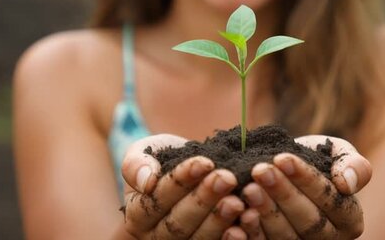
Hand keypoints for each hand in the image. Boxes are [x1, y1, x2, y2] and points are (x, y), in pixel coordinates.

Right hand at [121, 135, 245, 238]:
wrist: (187, 174)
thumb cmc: (162, 161)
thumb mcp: (143, 154)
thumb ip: (136, 165)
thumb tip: (146, 181)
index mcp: (138, 216)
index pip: (157, 199)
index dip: (181, 181)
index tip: (205, 162)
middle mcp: (156, 238)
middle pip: (179, 223)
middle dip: (204, 199)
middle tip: (227, 178)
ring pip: (199, 239)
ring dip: (220, 220)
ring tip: (239, 200)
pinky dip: (233, 238)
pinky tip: (248, 221)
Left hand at [239, 136, 371, 239]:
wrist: (285, 172)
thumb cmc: (315, 160)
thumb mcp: (337, 153)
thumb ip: (355, 165)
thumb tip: (348, 183)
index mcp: (349, 219)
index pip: (331, 201)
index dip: (306, 180)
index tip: (282, 158)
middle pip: (308, 221)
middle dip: (283, 193)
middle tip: (260, 171)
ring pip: (286, 237)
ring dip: (265, 212)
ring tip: (248, 188)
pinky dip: (251, 232)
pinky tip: (238, 212)